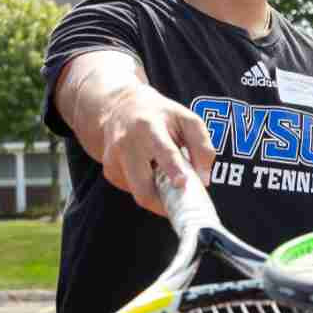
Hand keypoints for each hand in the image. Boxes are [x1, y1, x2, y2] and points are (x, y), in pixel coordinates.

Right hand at [96, 85, 215, 216]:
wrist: (120, 108)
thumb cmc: (160, 115)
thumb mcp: (187, 119)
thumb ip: (202, 146)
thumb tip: (203, 180)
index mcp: (149, 126)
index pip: (163, 150)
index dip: (173, 169)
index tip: (181, 183)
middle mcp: (126, 143)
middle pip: (143, 188)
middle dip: (165, 203)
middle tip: (183, 205)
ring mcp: (114, 158)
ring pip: (139, 194)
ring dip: (157, 194)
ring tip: (165, 177)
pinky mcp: (109, 171)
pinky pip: (133, 191)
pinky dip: (147, 187)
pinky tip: (149, 170)